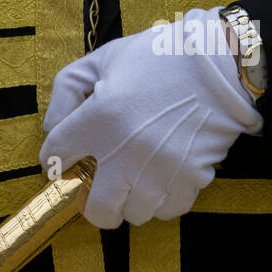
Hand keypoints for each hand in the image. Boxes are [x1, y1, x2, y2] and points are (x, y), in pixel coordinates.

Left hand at [40, 7, 261, 227]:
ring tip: (136, 180)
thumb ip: (67, 89)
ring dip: (131, 201)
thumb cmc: (158, 57)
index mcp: (98, 119)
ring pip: (134, 214)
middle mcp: (124, 153)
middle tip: (99, 189)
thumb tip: (52, 127)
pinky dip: (163, 201)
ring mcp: (158, 171)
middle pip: (96, 210)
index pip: (57, 156)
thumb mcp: (104, 59)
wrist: (218, 64)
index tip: (65, 159)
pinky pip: (168, 210)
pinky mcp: (190, 178)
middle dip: (92, 204)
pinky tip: (163, 179)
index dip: (55, 159)